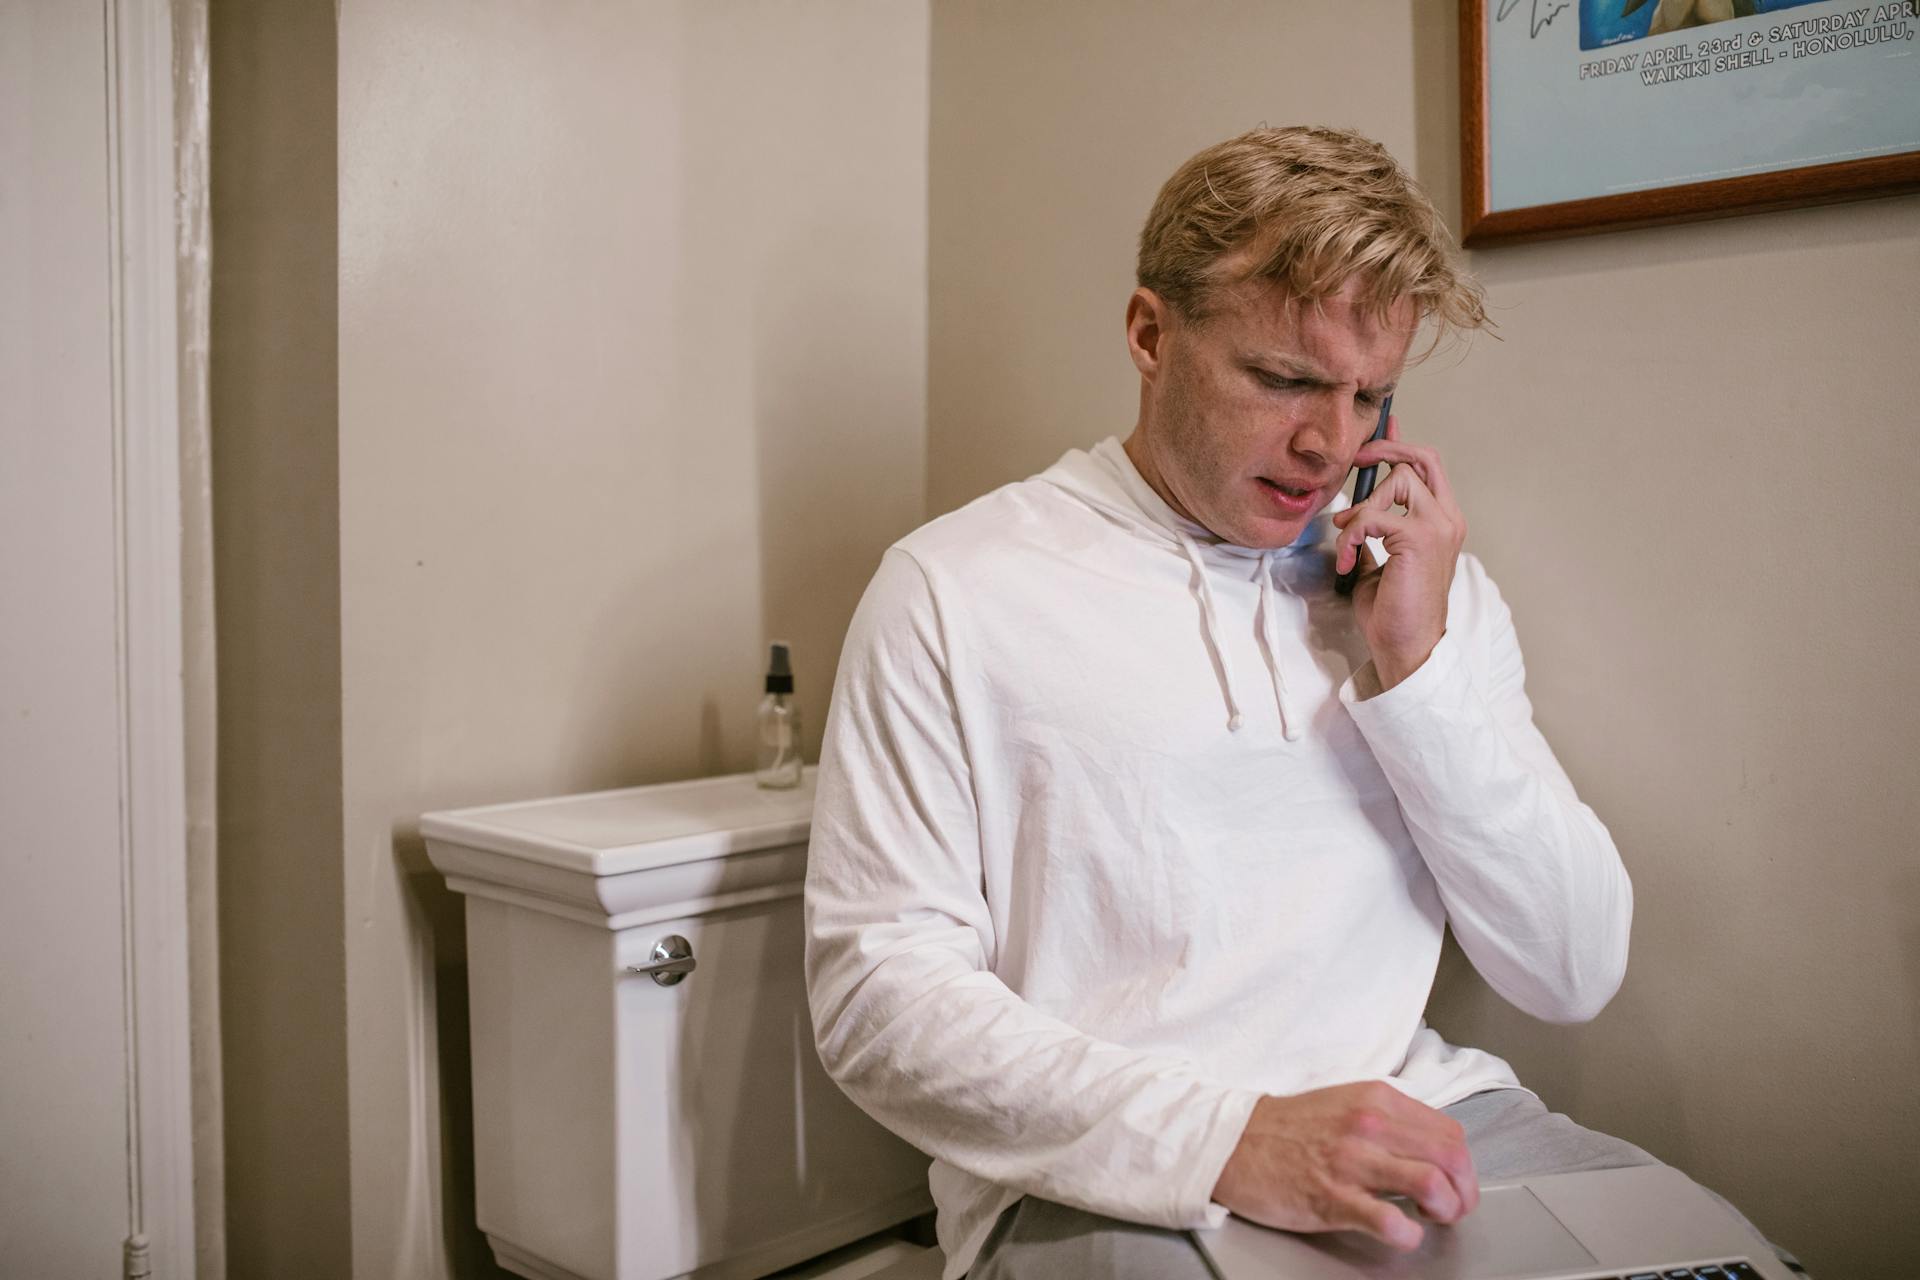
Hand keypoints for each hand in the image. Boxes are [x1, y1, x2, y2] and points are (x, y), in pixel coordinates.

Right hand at [1212, 1081, 1478, 1250]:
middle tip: (1451, 1208)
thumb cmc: (1289, 1127)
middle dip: (1464, 1191)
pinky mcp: (1333, 1198)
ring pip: (1431, 1184)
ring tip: (1430, 1218)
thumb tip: (1429, 1150)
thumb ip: (1389, 1119)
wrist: (1233, 1142)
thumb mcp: (1346, 1102)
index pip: (1449, 1133)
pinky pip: (1390, 1222)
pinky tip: (1401, 1234)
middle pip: (1451, 1158)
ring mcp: (1352, 1161)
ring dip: (1445, 1210)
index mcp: (1377, 1099)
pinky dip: (1408, 1235)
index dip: (1463, 1166)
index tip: (1455, 1183)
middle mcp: (1370, 1125)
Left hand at [1328, 415, 1465, 690]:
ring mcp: (1438, 526)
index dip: (1402, 443)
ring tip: (1345, 543)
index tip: (1383, 424)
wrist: (1406, 647)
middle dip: (1384, 449)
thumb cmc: (1392, 611)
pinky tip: (1346, 561)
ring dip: (1360, 509)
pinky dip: (1351, 535)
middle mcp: (1447, 518)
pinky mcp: (1420, 538)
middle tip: (1353, 461)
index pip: (1427, 467)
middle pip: (1421, 458)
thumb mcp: (1376, 563)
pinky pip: (1374, 516)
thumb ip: (1372, 534)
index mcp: (1441, 521)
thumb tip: (1351, 512)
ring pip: (1396, 481)